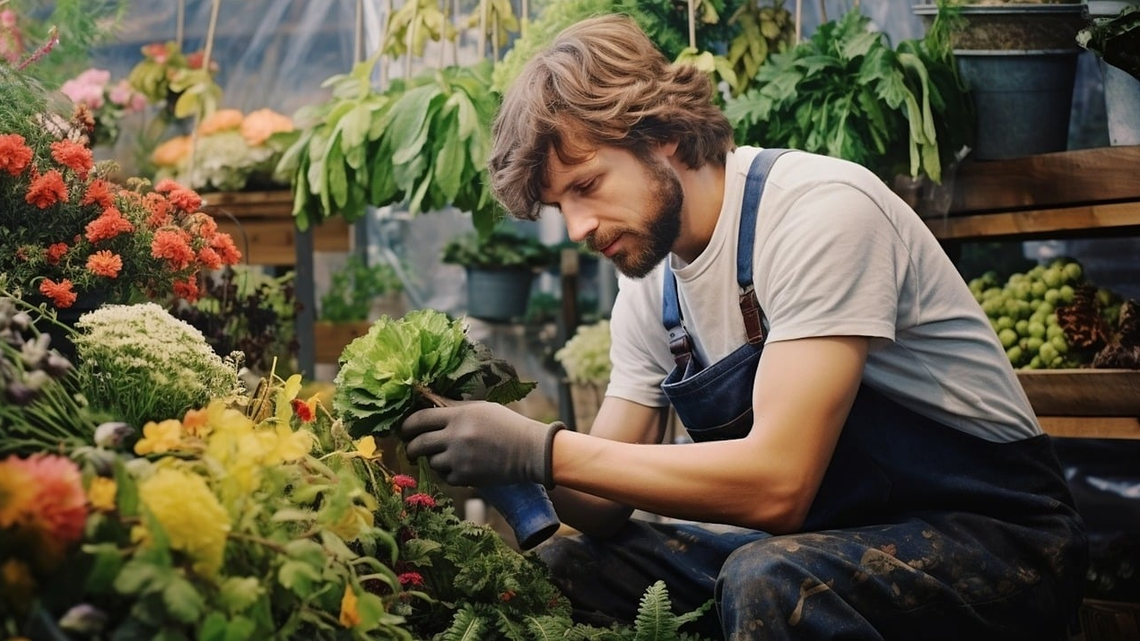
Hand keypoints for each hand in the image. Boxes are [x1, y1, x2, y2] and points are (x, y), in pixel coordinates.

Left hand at [399, 401, 564, 487]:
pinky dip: (450, 473)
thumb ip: (453, 408)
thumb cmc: (507, 425)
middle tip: (411, 449)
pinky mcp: (465, 476)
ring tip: (448, 456)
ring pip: (432, 462)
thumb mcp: (481, 408)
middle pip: (418, 443)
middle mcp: (455, 436)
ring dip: (435, 460)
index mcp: (458, 416)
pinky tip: (463, 466)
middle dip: (411, 448)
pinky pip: (445, 476)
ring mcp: (459, 458)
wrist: (530, 451)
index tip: (404, 430)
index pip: (420, 419)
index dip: (407, 425)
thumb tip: (427, 403)